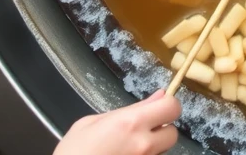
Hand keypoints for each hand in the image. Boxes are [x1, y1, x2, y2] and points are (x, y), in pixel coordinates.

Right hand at [54, 91, 179, 154]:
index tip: (158, 106)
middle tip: (143, 130)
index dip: (168, 105)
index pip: (171, 107)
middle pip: (173, 133)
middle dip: (162, 130)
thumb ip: (129, 109)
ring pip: (163, 150)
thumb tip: (158, 97)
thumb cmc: (72, 152)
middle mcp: (143, 144)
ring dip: (153, 146)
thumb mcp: (91, 123)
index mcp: (130, 123)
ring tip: (128, 147)